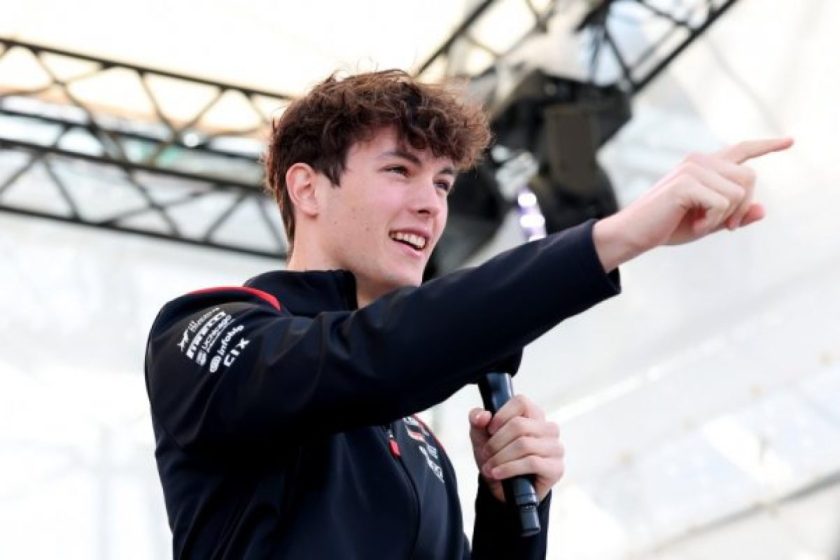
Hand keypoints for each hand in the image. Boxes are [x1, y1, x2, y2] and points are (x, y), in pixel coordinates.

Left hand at [468, 395, 563, 502]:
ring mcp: (555, 448)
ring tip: (489, 467)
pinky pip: (531, 463)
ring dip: (500, 457)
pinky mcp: (556, 467)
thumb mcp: (481, 435)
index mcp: (533, 414)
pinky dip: (509, 468)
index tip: (490, 430)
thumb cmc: (497, 455)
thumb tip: (483, 416)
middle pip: (519, 425)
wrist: (505, 488)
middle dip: (496, 442)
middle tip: (485, 453)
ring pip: (524, 444)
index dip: (501, 415)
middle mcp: (549, 428)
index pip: (521, 402)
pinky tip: (498, 474)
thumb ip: (477, 419)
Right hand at [593, 137, 793, 270]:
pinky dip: (712, 221)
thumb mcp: (707, 224)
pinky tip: (694, 225)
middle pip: (749, 179)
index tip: (790, 141)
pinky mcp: (686, 182)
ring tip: (701, 225)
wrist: (633, 234)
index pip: (742, 150)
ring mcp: (692, 168)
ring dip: (726, 217)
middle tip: (723, 228)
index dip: (767, 146)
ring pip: (739, 192)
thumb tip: (763, 210)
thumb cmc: (666, 227)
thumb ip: (734, 215)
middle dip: (742, 208)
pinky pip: (722, 203)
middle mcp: (699, 160)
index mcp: (704, 166)